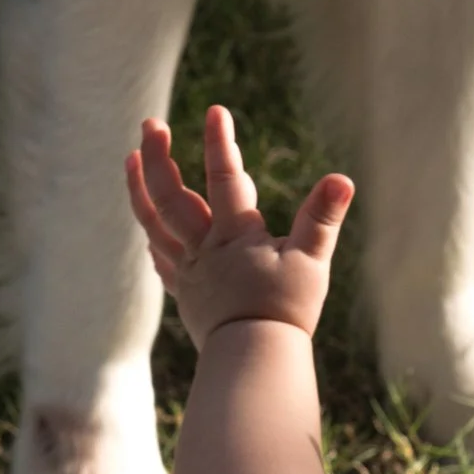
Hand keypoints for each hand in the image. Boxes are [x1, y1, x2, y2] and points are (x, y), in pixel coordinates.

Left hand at [126, 107, 354, 344]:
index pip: (225, 179)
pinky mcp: (188, 296)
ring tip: (130, 160)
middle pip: (171, 196)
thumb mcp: (312, 261)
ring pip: (155, 224)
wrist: (255, 362)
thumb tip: (343, 179)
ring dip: (140, 190)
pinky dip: (154, 238)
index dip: (220, 143)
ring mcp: (191, 272)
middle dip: (159, 157)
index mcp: (234, 235)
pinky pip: (163, 260)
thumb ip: (322, 218)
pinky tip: (151, 229)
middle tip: (151, 125)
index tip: (215, 111)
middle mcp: (204, 248)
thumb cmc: (285, 311)